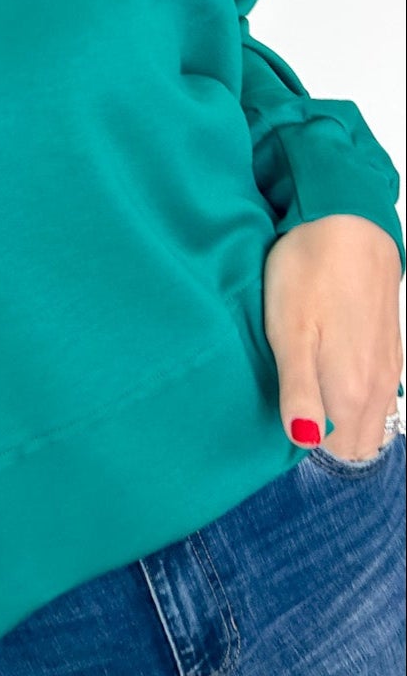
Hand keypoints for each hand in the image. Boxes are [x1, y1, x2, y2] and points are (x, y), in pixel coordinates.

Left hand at [263, 215, 404, 458]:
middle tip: (295, 405)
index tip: (285, 419)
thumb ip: (299, 393)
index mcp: (352, 392)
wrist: (348, 224)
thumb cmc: (310, 274)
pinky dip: (358, 396)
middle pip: (360, 441)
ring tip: (309, 388)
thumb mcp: (289, 334)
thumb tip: (305, 441)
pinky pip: (381, 394)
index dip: (310, 443)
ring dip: (345, 417)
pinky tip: (331, 370)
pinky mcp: (390, 348)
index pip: (341, 451)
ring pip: (374, 418)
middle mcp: (379, 387)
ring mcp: (389, 367)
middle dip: (330, 437)